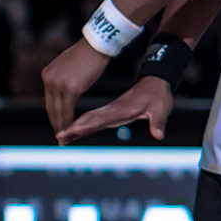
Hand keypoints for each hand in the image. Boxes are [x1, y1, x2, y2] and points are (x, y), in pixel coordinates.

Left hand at [41, 42, 110, 138]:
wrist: (96, 45)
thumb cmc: (88, 54)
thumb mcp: (70, 66)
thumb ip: (65, 78)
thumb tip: (67, 86)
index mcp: (48, 75)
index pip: (49, 100)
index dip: (53, 115)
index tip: (57, 125)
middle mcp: (49, 80)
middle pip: (51, 107)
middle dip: (55, 123)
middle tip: (59, 137)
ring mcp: (58, 84)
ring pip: (58, 110)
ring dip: (61, 125)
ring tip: (66, 137)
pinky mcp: (71, 88)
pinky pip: (68, 109)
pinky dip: (69, 120)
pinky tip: (73, 128)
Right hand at [60, 78, 174, 143]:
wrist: (155, 83)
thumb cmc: (159, 96)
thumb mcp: (161, 109)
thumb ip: (158, 123)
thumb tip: (159, 135)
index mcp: (123, 109)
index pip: (102, 117)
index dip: (87, 124)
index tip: (72, 130)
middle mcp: (113, 110)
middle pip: (89, 119)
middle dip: (74, 128)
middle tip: (59, 136)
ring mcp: (110, 111)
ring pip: (89, 119)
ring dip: (75, 127)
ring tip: (61, 137)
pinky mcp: (111, 112)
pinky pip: (94, 119)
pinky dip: (82, 125)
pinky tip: (74, 131)